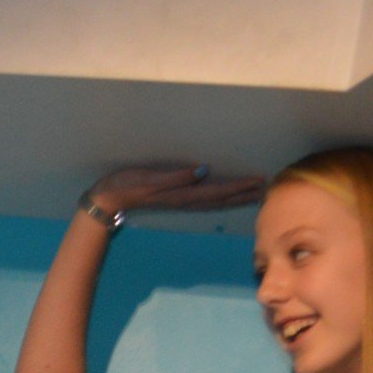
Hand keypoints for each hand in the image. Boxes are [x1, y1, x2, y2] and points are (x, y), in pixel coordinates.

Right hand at [85, 163, 266, 219]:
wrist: (107, 198)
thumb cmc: (125, 184)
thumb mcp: (149, 178)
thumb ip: (175, 176)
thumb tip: (202, 170)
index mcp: (182, 193)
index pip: (217, 191)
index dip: (239, 186)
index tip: (259, 181)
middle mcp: (185, 200)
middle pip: (221, 199)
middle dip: (243, 194)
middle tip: (266, 188)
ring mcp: (180, 200)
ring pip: (215, 202)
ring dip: (235, 198)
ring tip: (253, 194)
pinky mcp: (175, 198)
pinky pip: (205, 200)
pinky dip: (220, 199)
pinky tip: (225, 195)